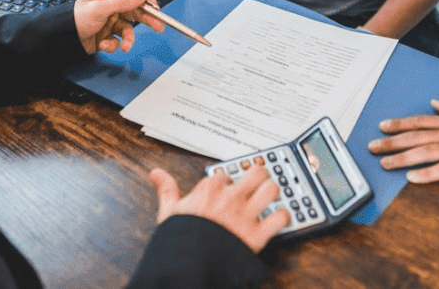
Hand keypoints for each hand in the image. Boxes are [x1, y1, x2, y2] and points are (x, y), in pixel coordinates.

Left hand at [73, 0, 164, 53]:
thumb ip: (123, 3)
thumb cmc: (75, 18)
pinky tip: (104, 44)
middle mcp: (111, 8)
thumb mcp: (100, 8)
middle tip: (158, 26)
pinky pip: (117, 41)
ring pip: (127, 30)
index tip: (157, 10)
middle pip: (135, 12)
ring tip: (125, 46)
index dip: (146, 1)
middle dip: (146, 20)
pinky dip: (113, 45)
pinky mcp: (106, 36)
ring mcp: (109, 22)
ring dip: (127, 39)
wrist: (62, 38)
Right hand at [148, 167, 289, 252]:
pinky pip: (280, 218)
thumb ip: (166, 189)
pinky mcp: (257, 235)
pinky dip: (283, 218)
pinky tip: (278, 220)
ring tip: (271, 197)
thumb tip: (155, 173)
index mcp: (210, 189)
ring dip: (274, 193)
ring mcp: (245, 215)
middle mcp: (231, 198)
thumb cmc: (178, 241)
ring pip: (271, 189)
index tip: (227, 190)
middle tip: (258, 183)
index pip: (226, 175)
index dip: (228, 182)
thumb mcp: (168, 212)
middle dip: (260, 176)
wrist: (187, 266)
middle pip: (257, 173)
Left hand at [367, 100, 438, 182]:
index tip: (382, 126)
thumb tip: (435, 103)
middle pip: (416, 137)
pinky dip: (428, 173)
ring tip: (385, 164)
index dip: (399, 124)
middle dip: (392, 142)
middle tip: (372, 147)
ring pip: (426, 152)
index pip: (420, 121)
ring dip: (403, 158)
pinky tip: (413, 178)